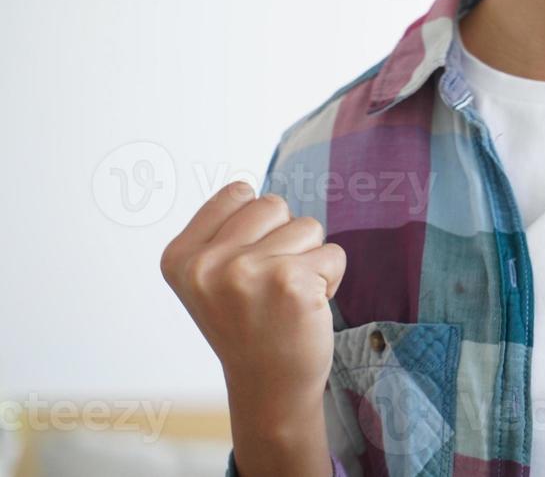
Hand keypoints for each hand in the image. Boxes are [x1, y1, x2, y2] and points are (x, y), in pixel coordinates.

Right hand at [161, 182, 345, 411]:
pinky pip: (334, 253)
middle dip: (285, 238)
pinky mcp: (291, 282)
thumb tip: (247, 190)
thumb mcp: (210, 277)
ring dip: (310, 258)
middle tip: (272, 284)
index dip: (257, 226)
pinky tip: (307, 308)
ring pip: (308, 226)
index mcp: (180, 257)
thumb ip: (223, 232)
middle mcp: (207, 264)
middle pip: (274, 205)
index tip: (246, 266)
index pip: (237, 193)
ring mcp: (246, 272)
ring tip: (288, 296)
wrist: (270, 385)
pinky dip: (331, 277)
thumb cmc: (249, 322)